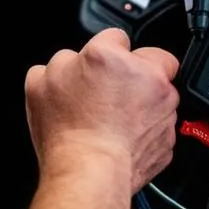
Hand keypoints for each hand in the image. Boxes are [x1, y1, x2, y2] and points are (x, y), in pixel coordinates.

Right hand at [25, 28, 178, 193]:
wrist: (90, 173)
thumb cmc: (67, 132)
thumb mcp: (39, 84)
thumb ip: (59, 63)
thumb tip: (69, 63)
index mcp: (109, 56)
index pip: (115, 34)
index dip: (106, 50)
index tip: (100, 65)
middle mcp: (144, 75)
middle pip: (150, 58)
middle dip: (137, 70)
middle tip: (115, 90)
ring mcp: (163, 106)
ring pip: (161, 93)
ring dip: (146, 100)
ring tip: (118, 119)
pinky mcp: (169, 135)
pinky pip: (161, 125)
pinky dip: (149, 129)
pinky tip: (125, 137)